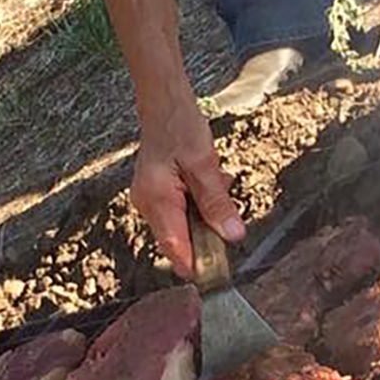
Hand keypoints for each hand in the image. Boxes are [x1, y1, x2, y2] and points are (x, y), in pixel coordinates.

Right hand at [131, 102, 244, 277]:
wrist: (163, 104)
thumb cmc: (179, 126)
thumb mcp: (205, 165)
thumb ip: (218, 203)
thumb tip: (232, 234)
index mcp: (157, 199)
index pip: (175, 247)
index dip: (196, 266)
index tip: (217, 275)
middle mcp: (147, 205)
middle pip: (179, 242)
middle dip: (206, 234)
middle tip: (225, 208)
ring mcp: (150, 202)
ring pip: (182, 228)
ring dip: (204, 216)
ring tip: (214, 181)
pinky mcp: (156, 197)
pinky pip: (180, 215)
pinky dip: (197, 206)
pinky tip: (206, 182)